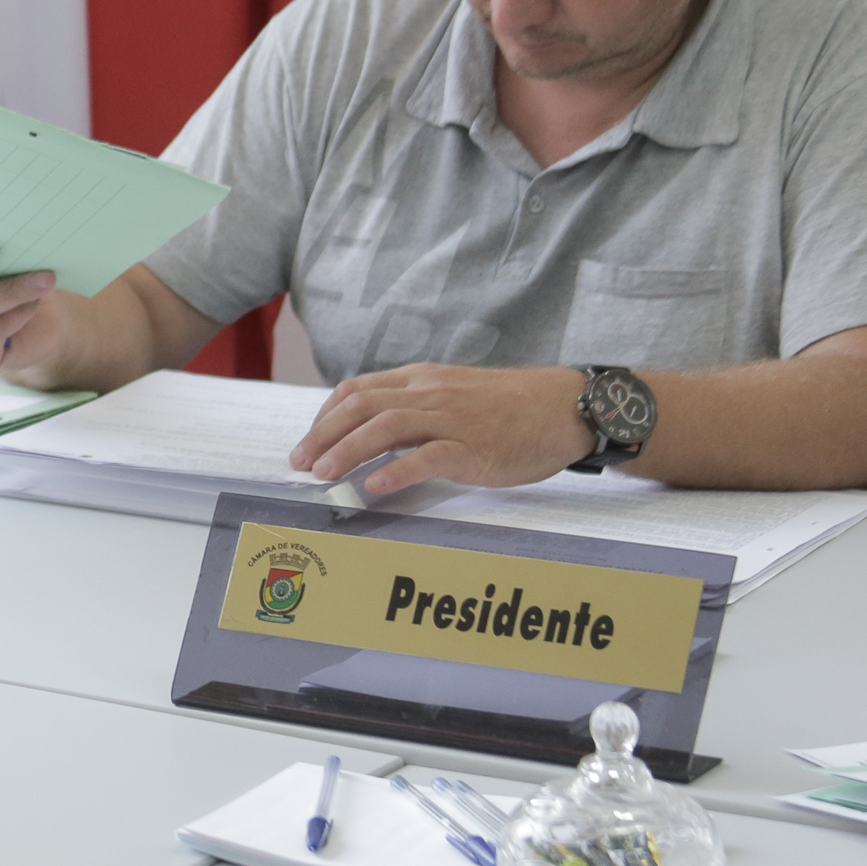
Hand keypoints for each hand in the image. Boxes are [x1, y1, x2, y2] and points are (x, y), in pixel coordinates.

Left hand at [290, 364, 596, 494]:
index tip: (307, 443)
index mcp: (422, 378)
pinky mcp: (476, 449)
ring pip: (386, 427)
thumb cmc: (509, 407)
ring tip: (323, 475)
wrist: (567, 407)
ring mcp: (453, 420)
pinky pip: (429, 456)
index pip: (358, 390)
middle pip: (362, 407)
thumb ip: (414, 404)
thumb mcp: (453, 392)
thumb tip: (368, 430)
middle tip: (299, 464)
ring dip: (347, 451)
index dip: (324, 417)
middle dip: (322, 436)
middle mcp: (431, 393)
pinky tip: (375, 487)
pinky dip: (397, 471)